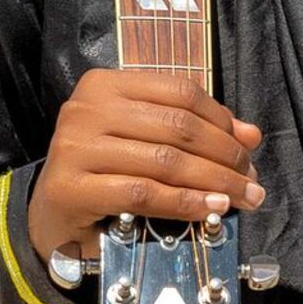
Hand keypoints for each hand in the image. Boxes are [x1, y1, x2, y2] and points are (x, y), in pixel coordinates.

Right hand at [27, 66, 265, 261]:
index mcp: (105, 85)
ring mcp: (74, 147)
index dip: (222, 120)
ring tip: (240, 199)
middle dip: (225, 156)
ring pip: (164, 160)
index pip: (179, 92)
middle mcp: (86, 108)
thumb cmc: (103, 174)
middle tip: (251, 182)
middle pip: (177, 126)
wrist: (51, 218)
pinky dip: (184, 203)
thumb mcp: (147, 142)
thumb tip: (251, 134)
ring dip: (213, 183)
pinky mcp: (70, 188)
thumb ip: (195, 132)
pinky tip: (208, 210)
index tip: (247, 148)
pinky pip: (142, 192)